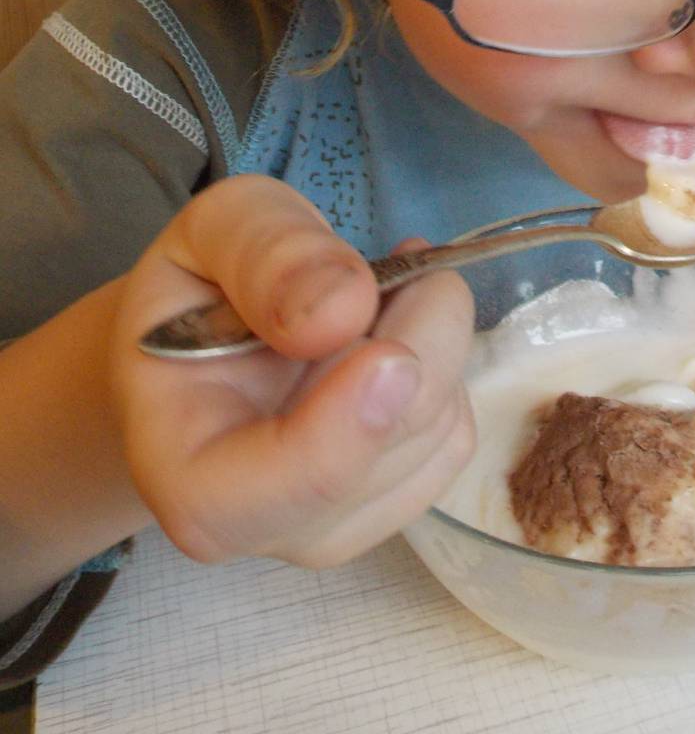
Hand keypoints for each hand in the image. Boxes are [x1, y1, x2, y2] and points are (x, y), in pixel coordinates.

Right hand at [109, 174, 475, 568]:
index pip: (256, 497)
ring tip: (378, 295)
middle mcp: (255, 522)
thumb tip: (343, 308)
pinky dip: (447, 367)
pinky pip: (456, 435)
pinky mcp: (392, 503)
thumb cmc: (200, 285)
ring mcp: (329, 528)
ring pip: (433, 436)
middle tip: (404, 255)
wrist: (209, 335)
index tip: (391, 353)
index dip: (340, 434)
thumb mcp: (213, 226)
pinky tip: (399, 330)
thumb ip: (264, 253)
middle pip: (382, 447)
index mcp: (180, 467)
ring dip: (432, 340)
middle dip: (418, 333)